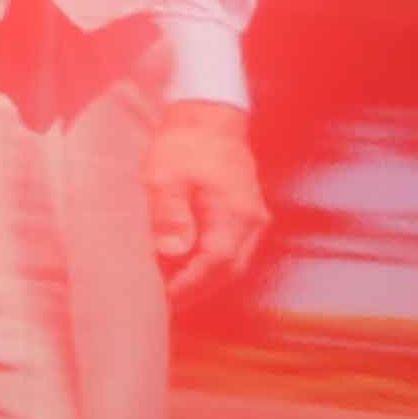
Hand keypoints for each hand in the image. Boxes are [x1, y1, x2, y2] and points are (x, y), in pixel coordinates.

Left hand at [145, 99, 269, 301]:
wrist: (209, 116)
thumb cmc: (184, 144)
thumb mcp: (165, 173)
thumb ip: (169, 212)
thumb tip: (174, 252)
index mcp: (235, 212)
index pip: (217, 263)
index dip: (191, 285)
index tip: (164, 298)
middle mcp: (252, 221)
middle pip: (229, 271)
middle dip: (197, 289)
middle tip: (164, 301)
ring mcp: (254, 219)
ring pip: (234, 264)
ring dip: (205, 279)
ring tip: (171, 287)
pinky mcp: (247, 216)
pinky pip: (233, 251)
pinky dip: (211, 264)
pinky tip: (186, 266)